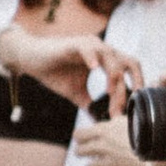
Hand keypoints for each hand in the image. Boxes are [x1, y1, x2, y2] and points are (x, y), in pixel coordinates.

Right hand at [3, 26, 138, 112]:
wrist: (31, 60)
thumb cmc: (54, 72)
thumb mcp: (76, 93)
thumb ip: (90, 104)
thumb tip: (99, 122)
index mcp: (105, 59)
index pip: (130, 69)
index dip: (135, 86)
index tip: (131, 107)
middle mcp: (102, 50)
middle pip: (126, 64)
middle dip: (127, 86)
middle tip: (120, 107)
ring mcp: (90, 44)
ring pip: (111, 58)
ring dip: (113, 77)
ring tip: (109, 94)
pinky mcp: (75, 43)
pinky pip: (89, 48)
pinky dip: (93, 58)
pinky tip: (94, 69)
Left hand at [76, 109, 159, 165]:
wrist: (158, 152)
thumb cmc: (146, 133)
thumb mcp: (129, 120)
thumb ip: (115, 122)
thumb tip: (111, 121)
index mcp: (103, 131)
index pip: (78, 135)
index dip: (82, 137)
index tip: (86, 139)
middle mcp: (102, 147)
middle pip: (79, 152)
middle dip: (84, 152)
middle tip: (91, 152)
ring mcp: (107, 163)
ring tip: (105, 163)